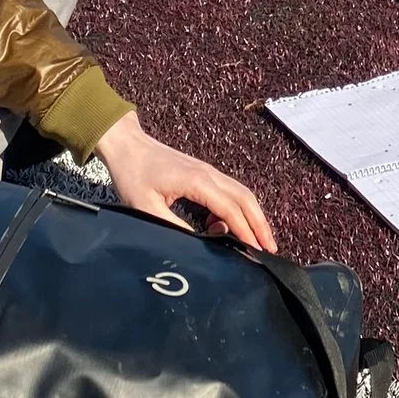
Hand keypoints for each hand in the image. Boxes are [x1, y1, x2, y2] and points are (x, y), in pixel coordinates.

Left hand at [96, 112, 275, 250]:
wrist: (128, 146)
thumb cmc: (133, 175)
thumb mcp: (146, 208)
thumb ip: (173, 227)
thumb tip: (197, 245)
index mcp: (198, 182)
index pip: (230, 210)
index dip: (245, 232)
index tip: (257, 251)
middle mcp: (209, 174)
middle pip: (246, 199)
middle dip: (260, 224)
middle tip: (270, 248)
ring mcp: (209, 171)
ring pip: (241, 193)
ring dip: (253, 216)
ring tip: (259, 240)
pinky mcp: (204, 173)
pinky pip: (229, 191)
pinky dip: (237, 208)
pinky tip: (224, 226)